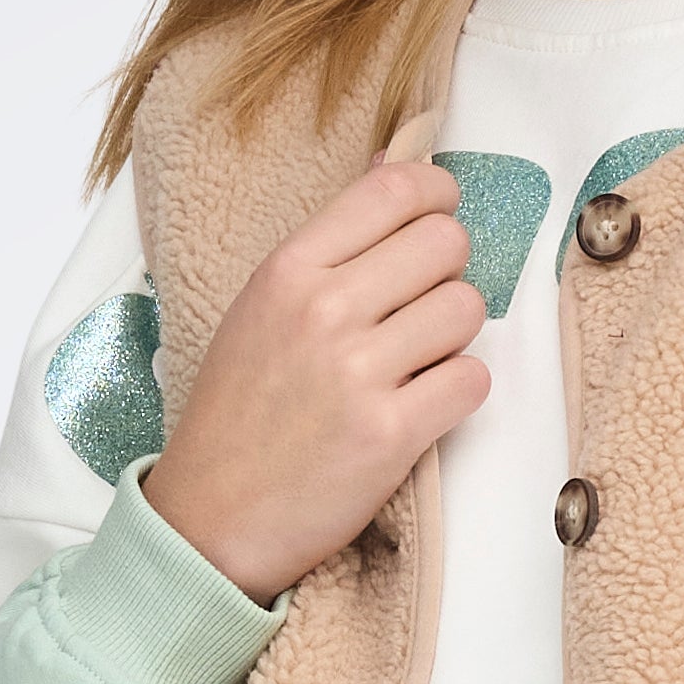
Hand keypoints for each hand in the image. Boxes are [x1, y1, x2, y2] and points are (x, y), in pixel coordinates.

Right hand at [142, 151, 492, 601]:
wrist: (210, 519)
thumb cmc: (239, 410)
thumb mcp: (262, 306)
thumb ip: (331, 242)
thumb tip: (400, 163)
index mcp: (288, 269)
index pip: (395, 190)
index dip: (436, 196)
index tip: (438, 217)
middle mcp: (323, 310)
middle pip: (446, 243)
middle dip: (448, 271)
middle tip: (422, 305)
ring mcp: (358, 373)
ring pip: (467, 308)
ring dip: (455, 335)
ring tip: (416, 361)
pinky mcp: (390, 436)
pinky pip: (473, 380)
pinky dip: (459, 392)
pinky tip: (423, 404)